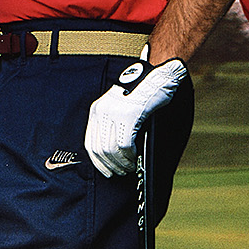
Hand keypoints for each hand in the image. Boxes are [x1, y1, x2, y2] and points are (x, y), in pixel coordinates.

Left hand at [84, 56, 188, 177]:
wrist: (158, 76)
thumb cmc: (144, 93)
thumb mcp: (120, 108)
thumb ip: (114, 126)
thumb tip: (114, 153)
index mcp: (97, 110)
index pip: (90, 143)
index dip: (98, 162)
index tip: (106, 171)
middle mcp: (101, 111)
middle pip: (99, 150)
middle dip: (110, 165)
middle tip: (120, 172)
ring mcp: (113, 113)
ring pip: (111, 150)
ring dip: (121, 163)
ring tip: (129, 166)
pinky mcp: (127, 116)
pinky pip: (124, 145)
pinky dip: (129, 156)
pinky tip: (135, 158)